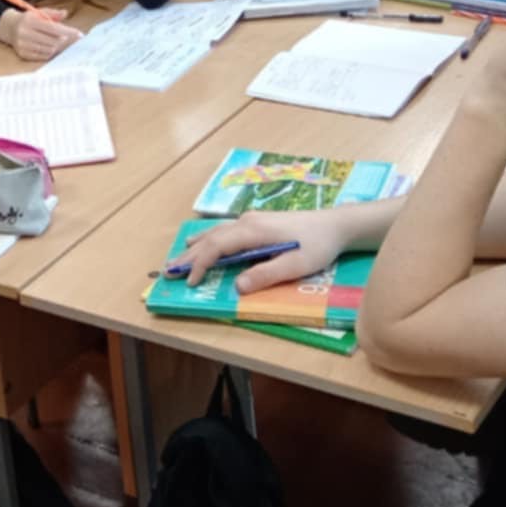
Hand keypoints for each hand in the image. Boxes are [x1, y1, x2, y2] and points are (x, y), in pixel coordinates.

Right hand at [0, 6, 81, 61]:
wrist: (8, 27)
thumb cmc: (28, 19)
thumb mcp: (38, 12)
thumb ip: (52, 13)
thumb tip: (65, 13)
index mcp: (30, 20)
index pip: (53, 28)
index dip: (67, 32)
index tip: (79, 34)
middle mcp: (24, 33)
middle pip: (52, 41)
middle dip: (63, 40)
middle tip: (68, 39)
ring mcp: (23, 45)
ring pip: (48, 50)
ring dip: (57, 47)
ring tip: (57, 41)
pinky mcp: (22, 54)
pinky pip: (42, 56)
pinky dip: (49, 52)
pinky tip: (48, 46)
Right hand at [172, 208, 350, 293]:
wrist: (336, 225)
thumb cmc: (318, 245)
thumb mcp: (296, 265)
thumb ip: (266, 274)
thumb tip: (237, 286)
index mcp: (253, 230)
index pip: (217, 247)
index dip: (200, 264)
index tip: (190, 282)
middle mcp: (247, 221)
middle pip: (210, 238)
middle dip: (189, 255)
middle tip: (168, 270)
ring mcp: (251, 220)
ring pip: (215, 233)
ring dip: (195, 247)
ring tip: (177, 258)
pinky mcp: (257, 222)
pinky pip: (224, 231)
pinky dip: (207, 240)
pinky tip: (200, 242)